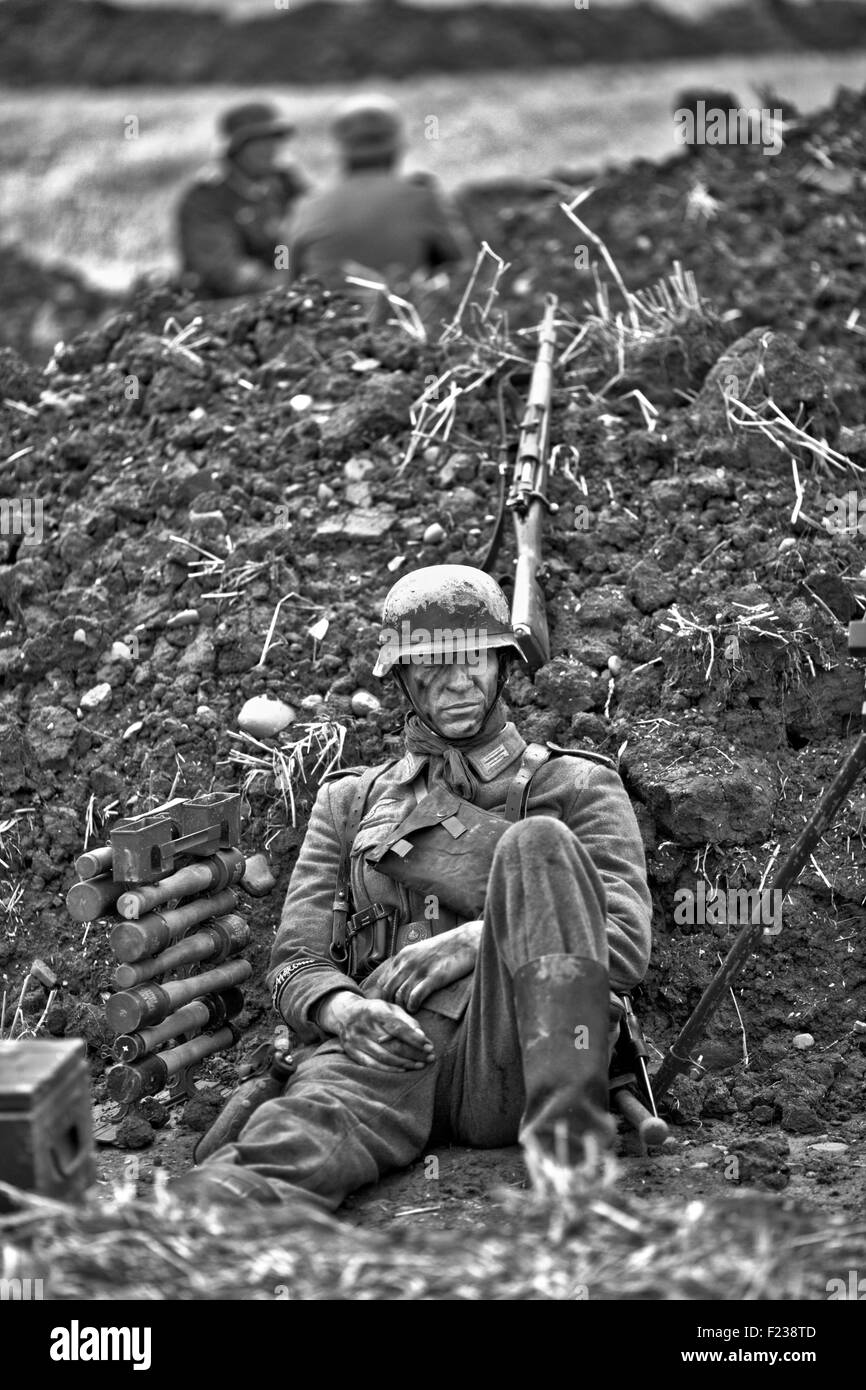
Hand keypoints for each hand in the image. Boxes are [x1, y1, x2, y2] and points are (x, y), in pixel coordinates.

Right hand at [317, 991, 433, 1071]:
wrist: (344, 1013)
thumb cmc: (375, 1011)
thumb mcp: (390, 1008)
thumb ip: (407, 1021)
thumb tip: (422, 1036)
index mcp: (375, 1011)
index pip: (397, 1027)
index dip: (414, 1038)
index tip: (429, 1046)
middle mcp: (364, 1026)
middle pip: (393, 1044)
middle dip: (414, 1053)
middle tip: (430, 1058)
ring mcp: (356, 1040)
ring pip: (384, 1056)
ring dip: (405, 1063)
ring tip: (420, 1065)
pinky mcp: (351, 1052)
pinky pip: (373, 1064)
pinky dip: (389, 1068)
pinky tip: (403, 1069)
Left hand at [370, 920, 482, 1013]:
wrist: (466, 941)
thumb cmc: (446, 947)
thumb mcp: (420, 950)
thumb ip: (408, 962)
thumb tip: (399, 978)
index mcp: (403, 956)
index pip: (383, 980)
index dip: (384, 995)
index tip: (390, 1004)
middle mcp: (407, 962)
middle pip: (388, 990)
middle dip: (391, 1004)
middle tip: (398, 1012)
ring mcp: (420, 970)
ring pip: (400, 995)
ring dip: (402, 1007)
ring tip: (408, 1011)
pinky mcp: (434, 978)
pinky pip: (414, 997)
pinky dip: (412, 1006)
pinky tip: (416, 1008)